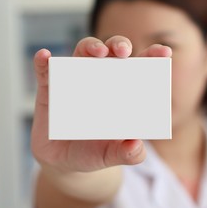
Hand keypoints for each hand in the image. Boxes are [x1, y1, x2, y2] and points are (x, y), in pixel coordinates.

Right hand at [31, 36, 171, 173]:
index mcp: (119, 92)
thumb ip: (128, 153)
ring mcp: (73, 82)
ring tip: (97, 51)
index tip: (163, 52)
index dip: (151, 57)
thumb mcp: (111, 156)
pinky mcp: (49, 90)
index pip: (138, 69)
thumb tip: (137, 146)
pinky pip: (45, 71)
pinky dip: (44, 63)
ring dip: (89, 47)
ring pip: (81, 54)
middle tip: (124, 52)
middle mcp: (98, 80)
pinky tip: (44, 57)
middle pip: (110, 53)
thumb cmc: (93, 153)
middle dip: (118, 45)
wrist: (64, 162)